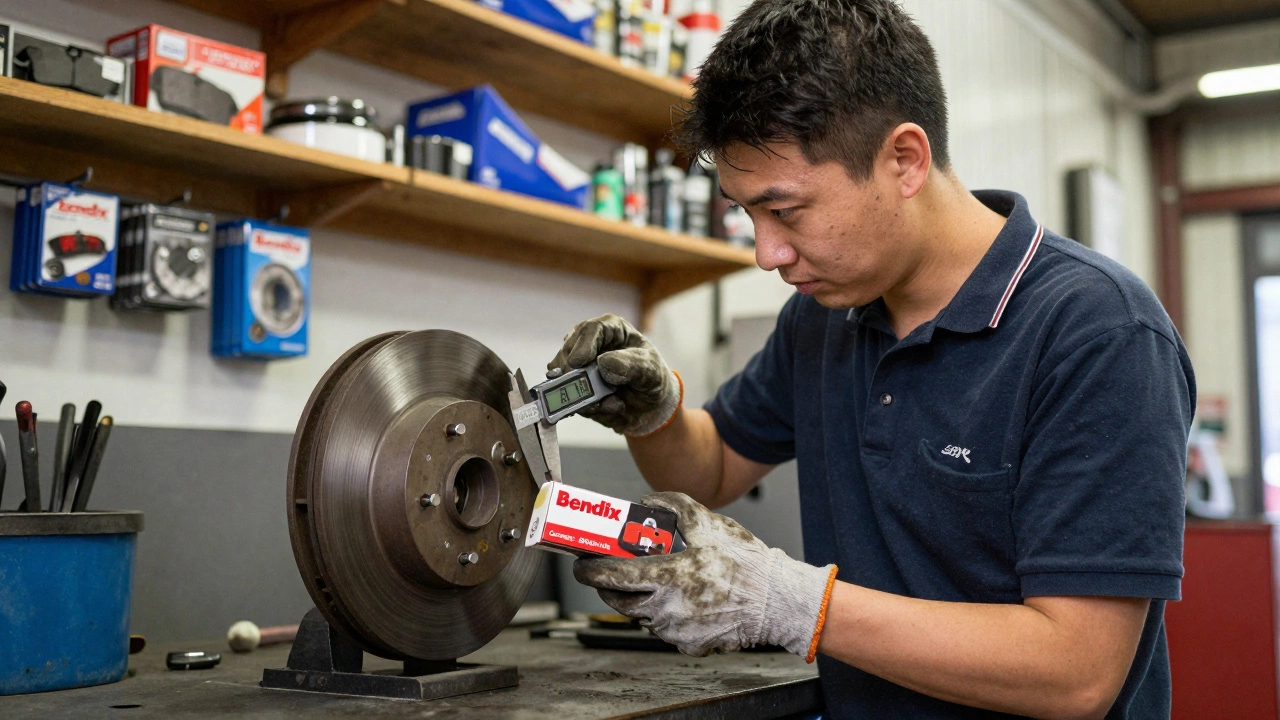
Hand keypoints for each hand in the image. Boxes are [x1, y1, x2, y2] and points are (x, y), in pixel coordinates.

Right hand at [548, 314, 681, 436]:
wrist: (650, 406)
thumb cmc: (652, 377)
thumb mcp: (651, 369)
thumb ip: (631, 365)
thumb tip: (603, 363)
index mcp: (611, 329)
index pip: (590, 330)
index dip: (583, 345)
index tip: (579, 362)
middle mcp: (590, 344)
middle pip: (568, 352)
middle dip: (577, 374)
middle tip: (593, 391)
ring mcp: (579, 366)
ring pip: (563, 377)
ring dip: (584, 395)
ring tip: (613, 403)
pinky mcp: (574, 387)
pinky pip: (568, 398)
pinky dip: (588, 407)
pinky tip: (610, 408)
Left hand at [573, 492, 835, 657]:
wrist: (776, 601)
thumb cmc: (745, 564)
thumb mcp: (708, 523)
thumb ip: (673, 506)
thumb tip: (647, 501)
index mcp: (668, 577)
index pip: (612, 576)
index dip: (590, 570)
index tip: (583, 563)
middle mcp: (667, 609)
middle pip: (619, 600)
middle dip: (608, 585)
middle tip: (610, 570)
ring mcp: (676, 631)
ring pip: (641, 615)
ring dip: (638, 598)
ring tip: (652, 580)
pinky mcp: (688, 645)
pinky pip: (664, 629)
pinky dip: (663, 613)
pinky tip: (678, 598)